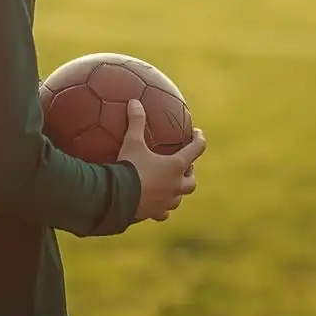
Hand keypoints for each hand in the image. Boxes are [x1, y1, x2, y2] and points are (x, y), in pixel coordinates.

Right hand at [117, 99, 205, 221]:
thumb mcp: (132, 142)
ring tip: (171, 186)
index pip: (196, 150)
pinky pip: (163, 213)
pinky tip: (156, 207)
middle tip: (185, 166)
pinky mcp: (155, 213)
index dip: (199, 140)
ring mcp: (167, 201)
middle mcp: (176, 185)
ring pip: (179, 197)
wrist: (117, 198)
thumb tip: (134, 102)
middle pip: (191, 180)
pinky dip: (162, 209)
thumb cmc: (128, 167)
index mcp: (175, 166)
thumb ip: (136, 121)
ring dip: (177, 190)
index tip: (198, 134)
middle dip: (190, 172)